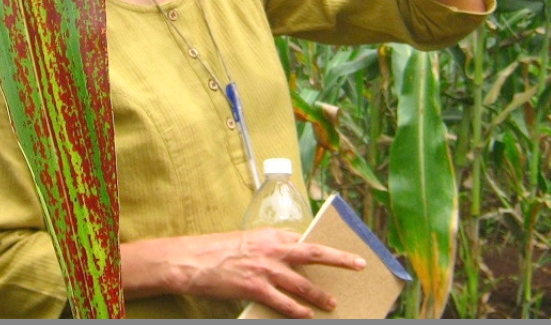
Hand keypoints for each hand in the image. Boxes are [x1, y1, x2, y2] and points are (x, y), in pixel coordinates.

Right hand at [121, 229, 366, 317]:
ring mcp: (264, 269)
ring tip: (333, 303)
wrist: (190, 260)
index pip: (303, 239)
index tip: (338, 252)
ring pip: (302, 283)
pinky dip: (297, 310)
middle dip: (340, 259)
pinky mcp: (255, 287)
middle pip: (313, 253)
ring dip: (320, 294)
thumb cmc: (213, 250)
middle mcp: (271, 249)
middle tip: (359, 264)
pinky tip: (307, 315)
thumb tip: (284, 256)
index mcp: (268, 235)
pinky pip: (283, 302)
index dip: (322, 246)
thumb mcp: (243, 241)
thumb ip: (265, 247)